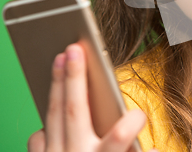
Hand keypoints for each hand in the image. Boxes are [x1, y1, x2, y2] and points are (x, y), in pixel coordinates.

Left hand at [27, 42, 158, 151]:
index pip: (116, 143)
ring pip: (53, 117)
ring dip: (56, 86)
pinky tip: (53, 111)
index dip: (128, 127)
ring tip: (59, 58)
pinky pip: (39, 140)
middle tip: (74, 49)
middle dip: (74, 80)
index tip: (138, 115)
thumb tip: (152, 151)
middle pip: (74, 114)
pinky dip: (46, 122)